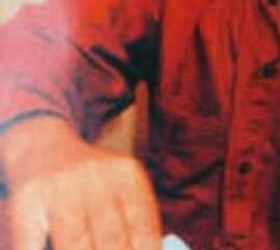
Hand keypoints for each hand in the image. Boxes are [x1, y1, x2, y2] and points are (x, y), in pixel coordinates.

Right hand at [2, 116, 161, 249]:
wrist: (44, 146)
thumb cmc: (91, 181)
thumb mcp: (120, 187)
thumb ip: (135, 222)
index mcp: (127, 175)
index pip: (142, 227)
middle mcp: (97, 177)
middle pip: (111, 238)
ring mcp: (61, 187)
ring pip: (76, 243)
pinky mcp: (28, 199)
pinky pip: (35, 243)